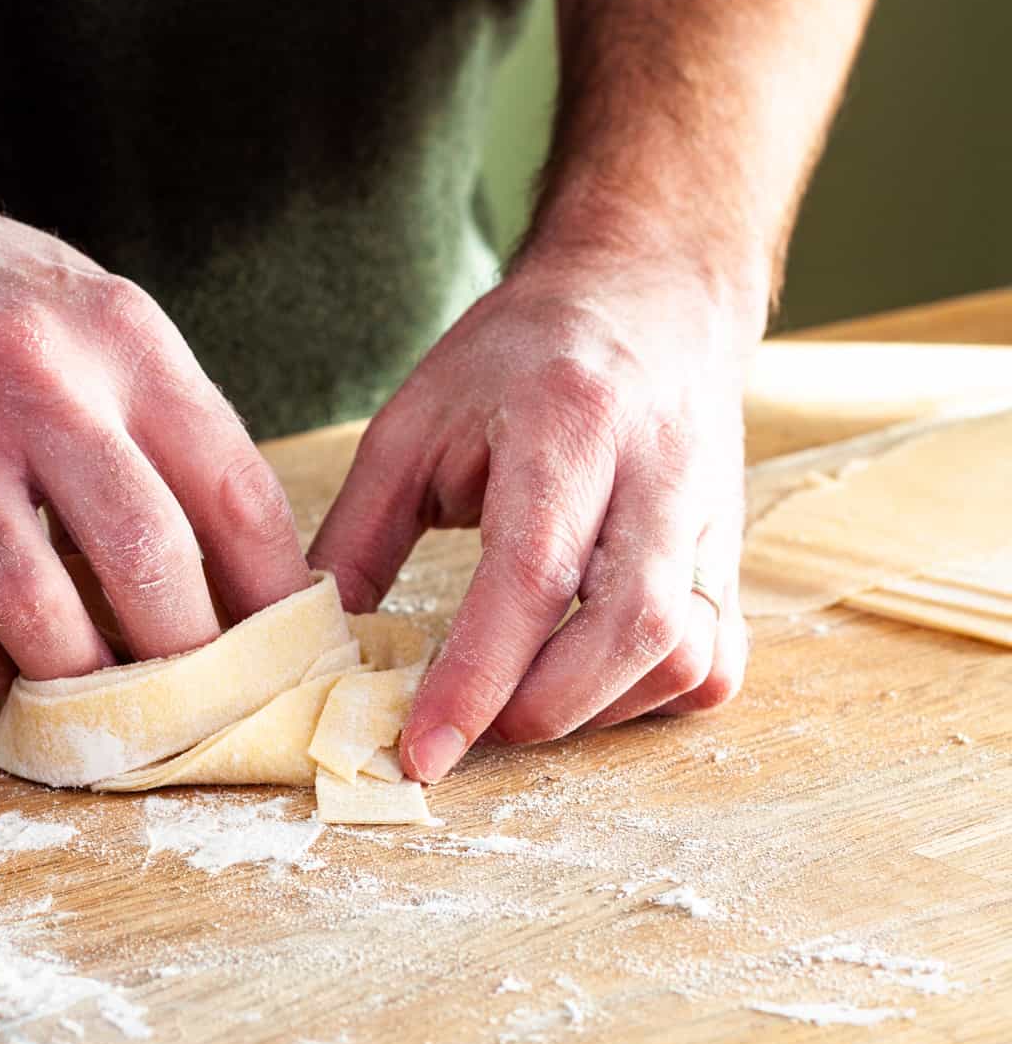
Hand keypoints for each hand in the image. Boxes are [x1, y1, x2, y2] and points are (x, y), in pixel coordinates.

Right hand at [0, 140, 307, 700]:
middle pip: (149, 558)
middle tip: (202, 700)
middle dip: (189, 657)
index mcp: (125, 343)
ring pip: (37, 607)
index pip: (237, 491)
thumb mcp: (105, 323)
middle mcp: (40, 385)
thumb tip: (245, 568)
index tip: (289, 649)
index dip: (275, 592)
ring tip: (104, 701)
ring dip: (81, 679)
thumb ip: (171, 427)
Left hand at [311, 253, 751, 781]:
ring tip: (526, 701)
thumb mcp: (414, 422)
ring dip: (600, 709)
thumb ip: (358, 536)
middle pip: (632, 625)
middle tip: (476, 729)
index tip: (421, 751)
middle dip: (546, 707)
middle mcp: (657, 471)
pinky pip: (719, 661)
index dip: (477, 677)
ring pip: (688, 653)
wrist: (648, 292)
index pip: (532, 572)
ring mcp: (709, 517)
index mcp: (566, 423)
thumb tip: (313, 645)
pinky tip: (594, 683)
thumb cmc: (520, 357)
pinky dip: (654, 699)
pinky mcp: (731, 553)